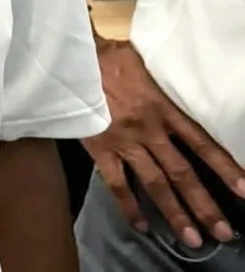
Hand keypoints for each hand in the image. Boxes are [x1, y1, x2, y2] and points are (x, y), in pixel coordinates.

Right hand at [83, 39, 244, 247]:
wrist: (69, 58)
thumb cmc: (106, 54)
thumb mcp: (142, 61)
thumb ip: (160, 81)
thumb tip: (178, 83)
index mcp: (161, 107)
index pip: (201, 141)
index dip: (224, 167)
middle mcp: (148, 129)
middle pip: (181, 172)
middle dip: (204, 204)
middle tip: (222, 233)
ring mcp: (124, 141)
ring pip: (154, 183)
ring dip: (174, 213)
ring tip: (192, 239)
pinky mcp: (100, 147)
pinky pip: (116, 182)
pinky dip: (129, 205)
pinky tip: (142, 225)